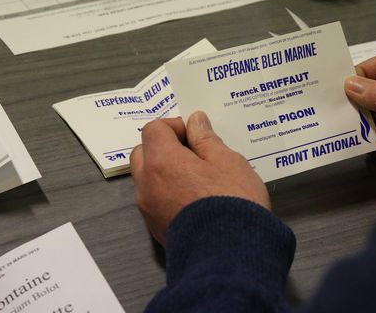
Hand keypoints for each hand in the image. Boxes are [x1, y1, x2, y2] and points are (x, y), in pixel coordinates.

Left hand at [131, 112, 269, 244]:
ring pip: (146, 178)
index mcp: (162, 161)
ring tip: (196, 178)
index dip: (175, 126)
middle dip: (164, 147)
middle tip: (194, 154)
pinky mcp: (155, 229)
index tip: (197, 136)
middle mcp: (147, 184)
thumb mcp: (228, 161)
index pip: (154, 129)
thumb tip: (195, 122)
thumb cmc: (232, 201)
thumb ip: (206, 139)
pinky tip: (194, 200)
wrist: (230, 254)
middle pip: (143, 152)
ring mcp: (148, 209)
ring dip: (164, 171)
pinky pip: (154, 200)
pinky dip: (166, 193)